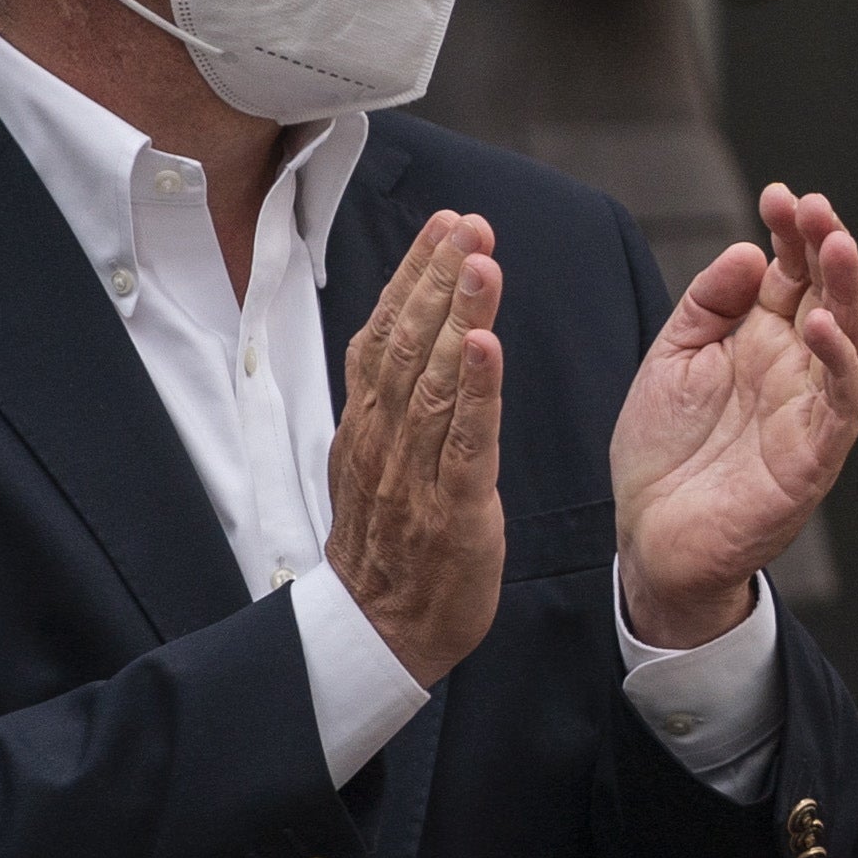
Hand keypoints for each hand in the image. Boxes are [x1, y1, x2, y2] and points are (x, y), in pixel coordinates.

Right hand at [327, 212, 509, 679]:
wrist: (379, 634)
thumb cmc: (390, 547)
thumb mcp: (376, 462)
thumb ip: (390, 402)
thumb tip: (403, 335)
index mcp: (368, 426)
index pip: (386, 334)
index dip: (413, 275)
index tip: (445, 224)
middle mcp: (383, 440)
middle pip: (407, 345)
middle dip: (438, 278)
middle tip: (468, 223)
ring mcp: (413, 474)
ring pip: (434, 382)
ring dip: (459, 316)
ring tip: (481, 261)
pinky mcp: (450, 510)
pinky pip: (464, 442)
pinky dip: (478, 391)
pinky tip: (489, 345)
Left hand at [612, 184, 857, 645]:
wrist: (650, 539)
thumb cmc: (664, 453)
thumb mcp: (671, 360)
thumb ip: (707, 305)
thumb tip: (752, 251)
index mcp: (762, 339)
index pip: (791, 271)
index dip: (792, 232)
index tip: (779, 196)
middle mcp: (795, 366)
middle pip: (828, 293)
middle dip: (827, 246)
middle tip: (814, 207)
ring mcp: (810, 407)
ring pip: (851, 337)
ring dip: (847, 289)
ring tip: (835, 244)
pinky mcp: (817, 453)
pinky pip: (843, 399)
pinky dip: (839, 359)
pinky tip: (818, 323)